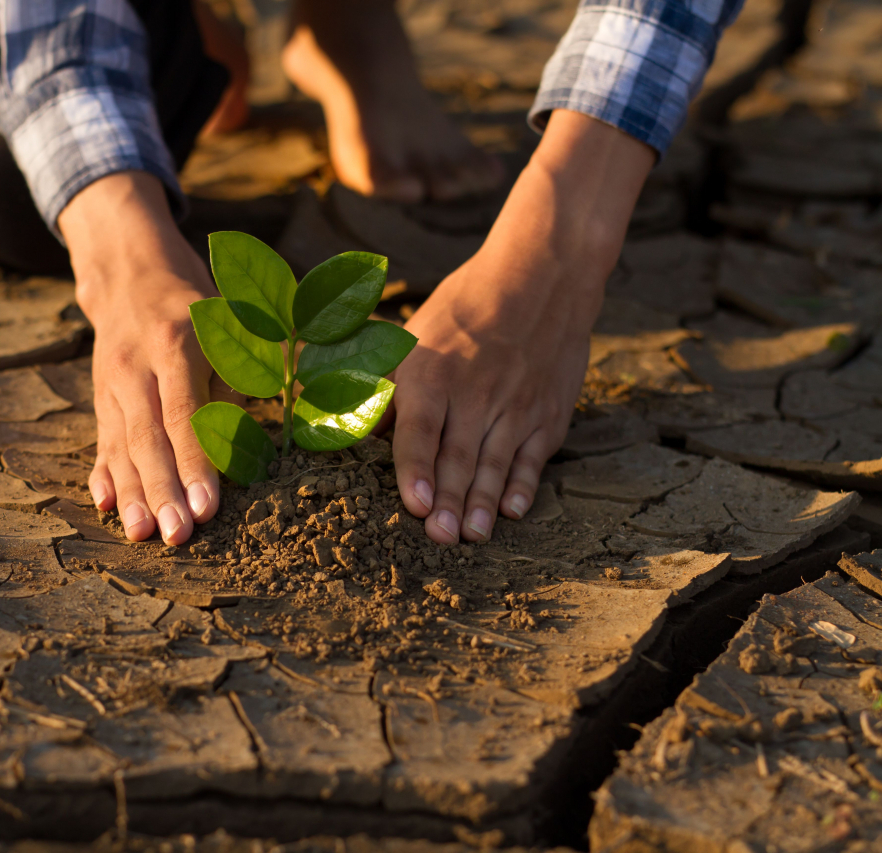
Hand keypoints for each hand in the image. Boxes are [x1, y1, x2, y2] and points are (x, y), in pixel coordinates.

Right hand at [59, 172, 218, 543]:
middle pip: (148, 438)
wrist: (130, 274)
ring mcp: (113, 385)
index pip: (185, 413)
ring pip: (121, 446)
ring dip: (132, 494)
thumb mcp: (231, 318)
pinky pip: (101, 441)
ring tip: (141, 534)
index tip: (207, 506)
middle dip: (162, 491)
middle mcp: (138, 366)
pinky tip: (103, 504)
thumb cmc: (198, 303)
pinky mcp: (100, 398)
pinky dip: (102, 474)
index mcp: (176, 342)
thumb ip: (246, 370)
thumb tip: (271, 421)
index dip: (196, 463)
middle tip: (176, 536)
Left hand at [389, 110, 655, 542]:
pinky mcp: (547, 411)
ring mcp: (515, 402)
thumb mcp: (414, 335)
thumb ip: (384, 382)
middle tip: (440, 538)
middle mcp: (476, 391)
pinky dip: (524, 484)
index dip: (417, 468)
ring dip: (483, 502)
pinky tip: (512, 509)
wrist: (543, 275)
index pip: (421, 428)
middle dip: (450, 500)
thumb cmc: (464, 309)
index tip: (415, 504)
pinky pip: (534, 455)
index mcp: (434, 371)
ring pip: (497, 462)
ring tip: (473, 535)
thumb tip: (347, 421)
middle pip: (460, 454)